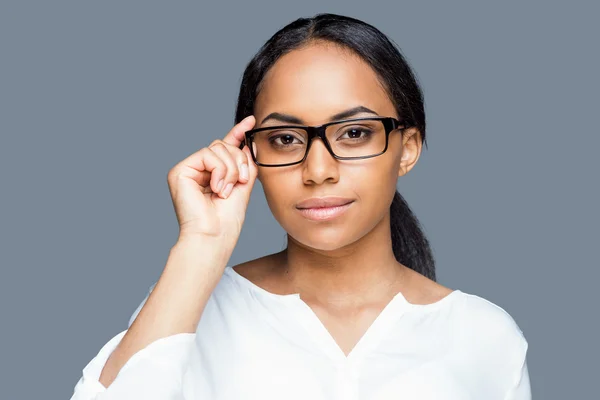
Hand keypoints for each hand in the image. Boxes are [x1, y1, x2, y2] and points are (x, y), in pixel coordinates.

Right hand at [167, 116, 257, 241]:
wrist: (214, 236)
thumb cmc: (226, 220)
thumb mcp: (243, 186)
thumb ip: (245, 163)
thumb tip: (247, 142)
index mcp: (211, 174)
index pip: (225, 147)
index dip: (238, 133)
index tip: (251, 122)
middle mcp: (197, 170)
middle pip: (223, 145)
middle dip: (239, 162)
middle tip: (241, 183)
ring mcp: (187, 169)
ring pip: (218, 148)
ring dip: (231, 169)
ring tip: (226, 191)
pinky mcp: (180, 171)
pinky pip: (208, 155)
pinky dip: (220, 171)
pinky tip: (217, 189)